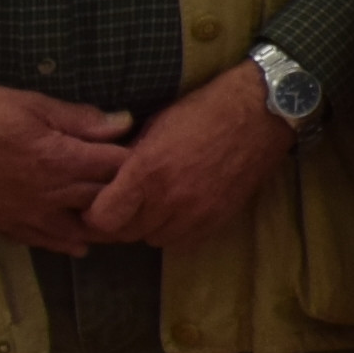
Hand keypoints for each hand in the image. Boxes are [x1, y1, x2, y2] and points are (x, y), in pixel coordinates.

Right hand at [0, 85, 133, 252]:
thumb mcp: (30, 104)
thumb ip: (79, 119)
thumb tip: (124, 122)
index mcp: (60, 159)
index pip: (119, 167)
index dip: (137, 158)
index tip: (146, 150)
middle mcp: (51, 194)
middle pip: (108, 200)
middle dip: (128, 191)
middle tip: (140, 183)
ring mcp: (31, 215)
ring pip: (85, 230)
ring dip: (105, 223)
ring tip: (119, 213)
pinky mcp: (9, 227)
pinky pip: (49, 243)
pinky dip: (71, 243)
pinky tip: (83, 241)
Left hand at [79, 63, 298, 250]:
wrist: (259, 115)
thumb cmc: (203, 111)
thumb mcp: (154, 126)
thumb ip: (129, 158)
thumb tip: (109, 177)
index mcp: (146, 172)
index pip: (103, 219)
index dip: (94, 215)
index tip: (95, 204)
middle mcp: (169, 200)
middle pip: (126, 234)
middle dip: (118, 222)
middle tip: (120, 205)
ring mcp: (196, 213)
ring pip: (153, 240)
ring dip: (147, 227)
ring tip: (151, 206)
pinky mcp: (217, 219)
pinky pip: (183, 241)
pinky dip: (174, 230)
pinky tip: (176, 211)